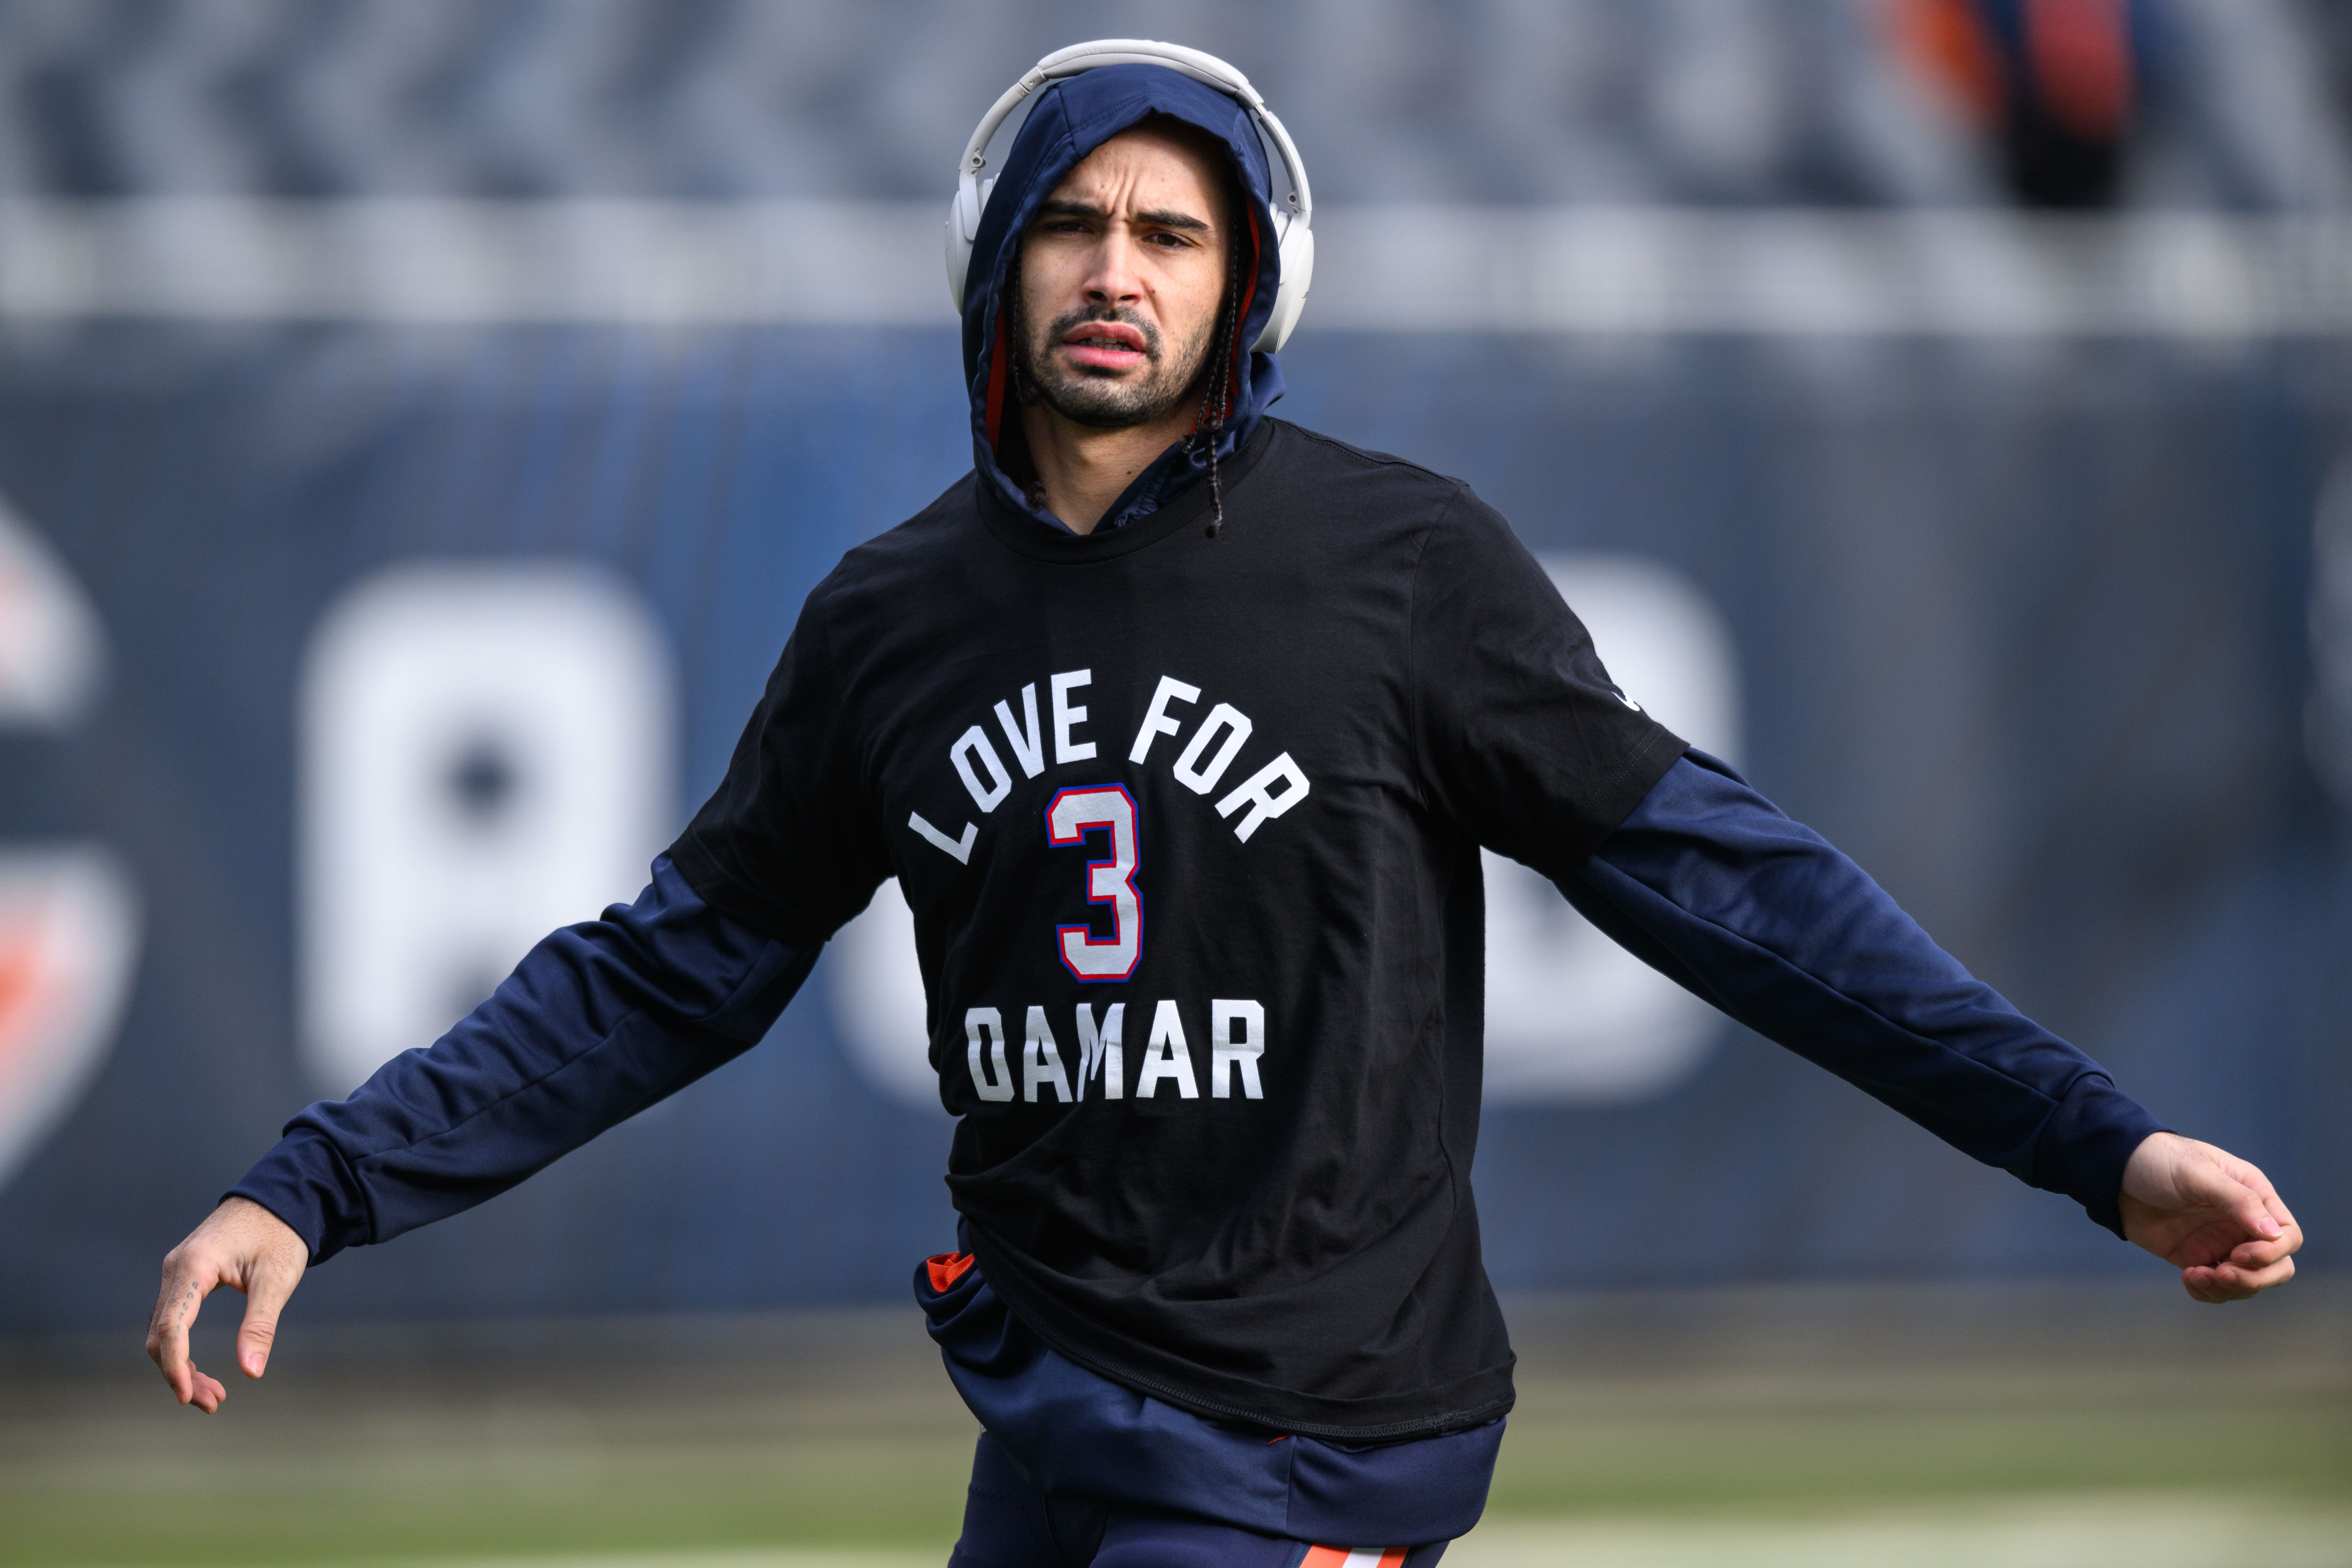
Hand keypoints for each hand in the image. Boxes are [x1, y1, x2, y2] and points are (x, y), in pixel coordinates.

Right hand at [145, 1196, 307, 1411]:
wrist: (279, 1200)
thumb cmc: (280, 1234)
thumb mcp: (276, 1278)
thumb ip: (261, 1324)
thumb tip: (251, 1371)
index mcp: (195, 1266)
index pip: (172, 1326)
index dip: (175, 1367)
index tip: (188, 1397)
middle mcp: (176, 1269)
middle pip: (162, 1334)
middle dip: (180, 1373)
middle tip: (213, 1402)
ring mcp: (177, 1273)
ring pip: (165, 1331)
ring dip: (181, 1366)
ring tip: (214, 1394)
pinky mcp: (185, 1278)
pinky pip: (174, 1320)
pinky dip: (183, 1349)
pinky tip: (202, 1371)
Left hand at [2120, 1133, 2300, 1302]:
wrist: (2115, 1173)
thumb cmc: (2159, 1161)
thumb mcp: (2197, 1173)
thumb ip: (2237, 1200)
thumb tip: (2274, 1233)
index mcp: (2254, 1196)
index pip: (2287, 1236)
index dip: (2271, 1253)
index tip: (2238, 1254)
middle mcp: (2243, 1223)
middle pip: (2276, 1267)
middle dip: (2254, 1279)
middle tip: (2220, 1274)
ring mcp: (2222, 1242)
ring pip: (2248, 1282)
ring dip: (2228, 1288)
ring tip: (2195, 1276)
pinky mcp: (2197, 1257)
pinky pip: (2217, 1287)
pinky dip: (2208, 1292)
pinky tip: (2187, 1279)